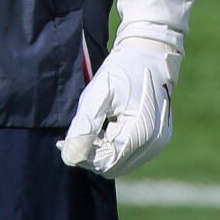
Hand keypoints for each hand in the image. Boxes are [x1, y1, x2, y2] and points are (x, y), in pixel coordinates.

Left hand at [57, 36, 178, 178]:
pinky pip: (128, 154)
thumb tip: (70, 157)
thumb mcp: (98, 94)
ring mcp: (157, 143)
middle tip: (75, 133)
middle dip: (90, 154)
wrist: (150, 53)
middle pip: (112, 166)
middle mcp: (153, 144)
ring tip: (93, 126)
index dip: (81, 156)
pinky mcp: (156, 140)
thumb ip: (84, 127)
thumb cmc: (123, 70)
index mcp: (141, 132)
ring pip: (119, 163)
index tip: (62, 142)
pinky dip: (113, 146)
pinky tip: (105, 127)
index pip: (104, 162)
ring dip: (101, 151)